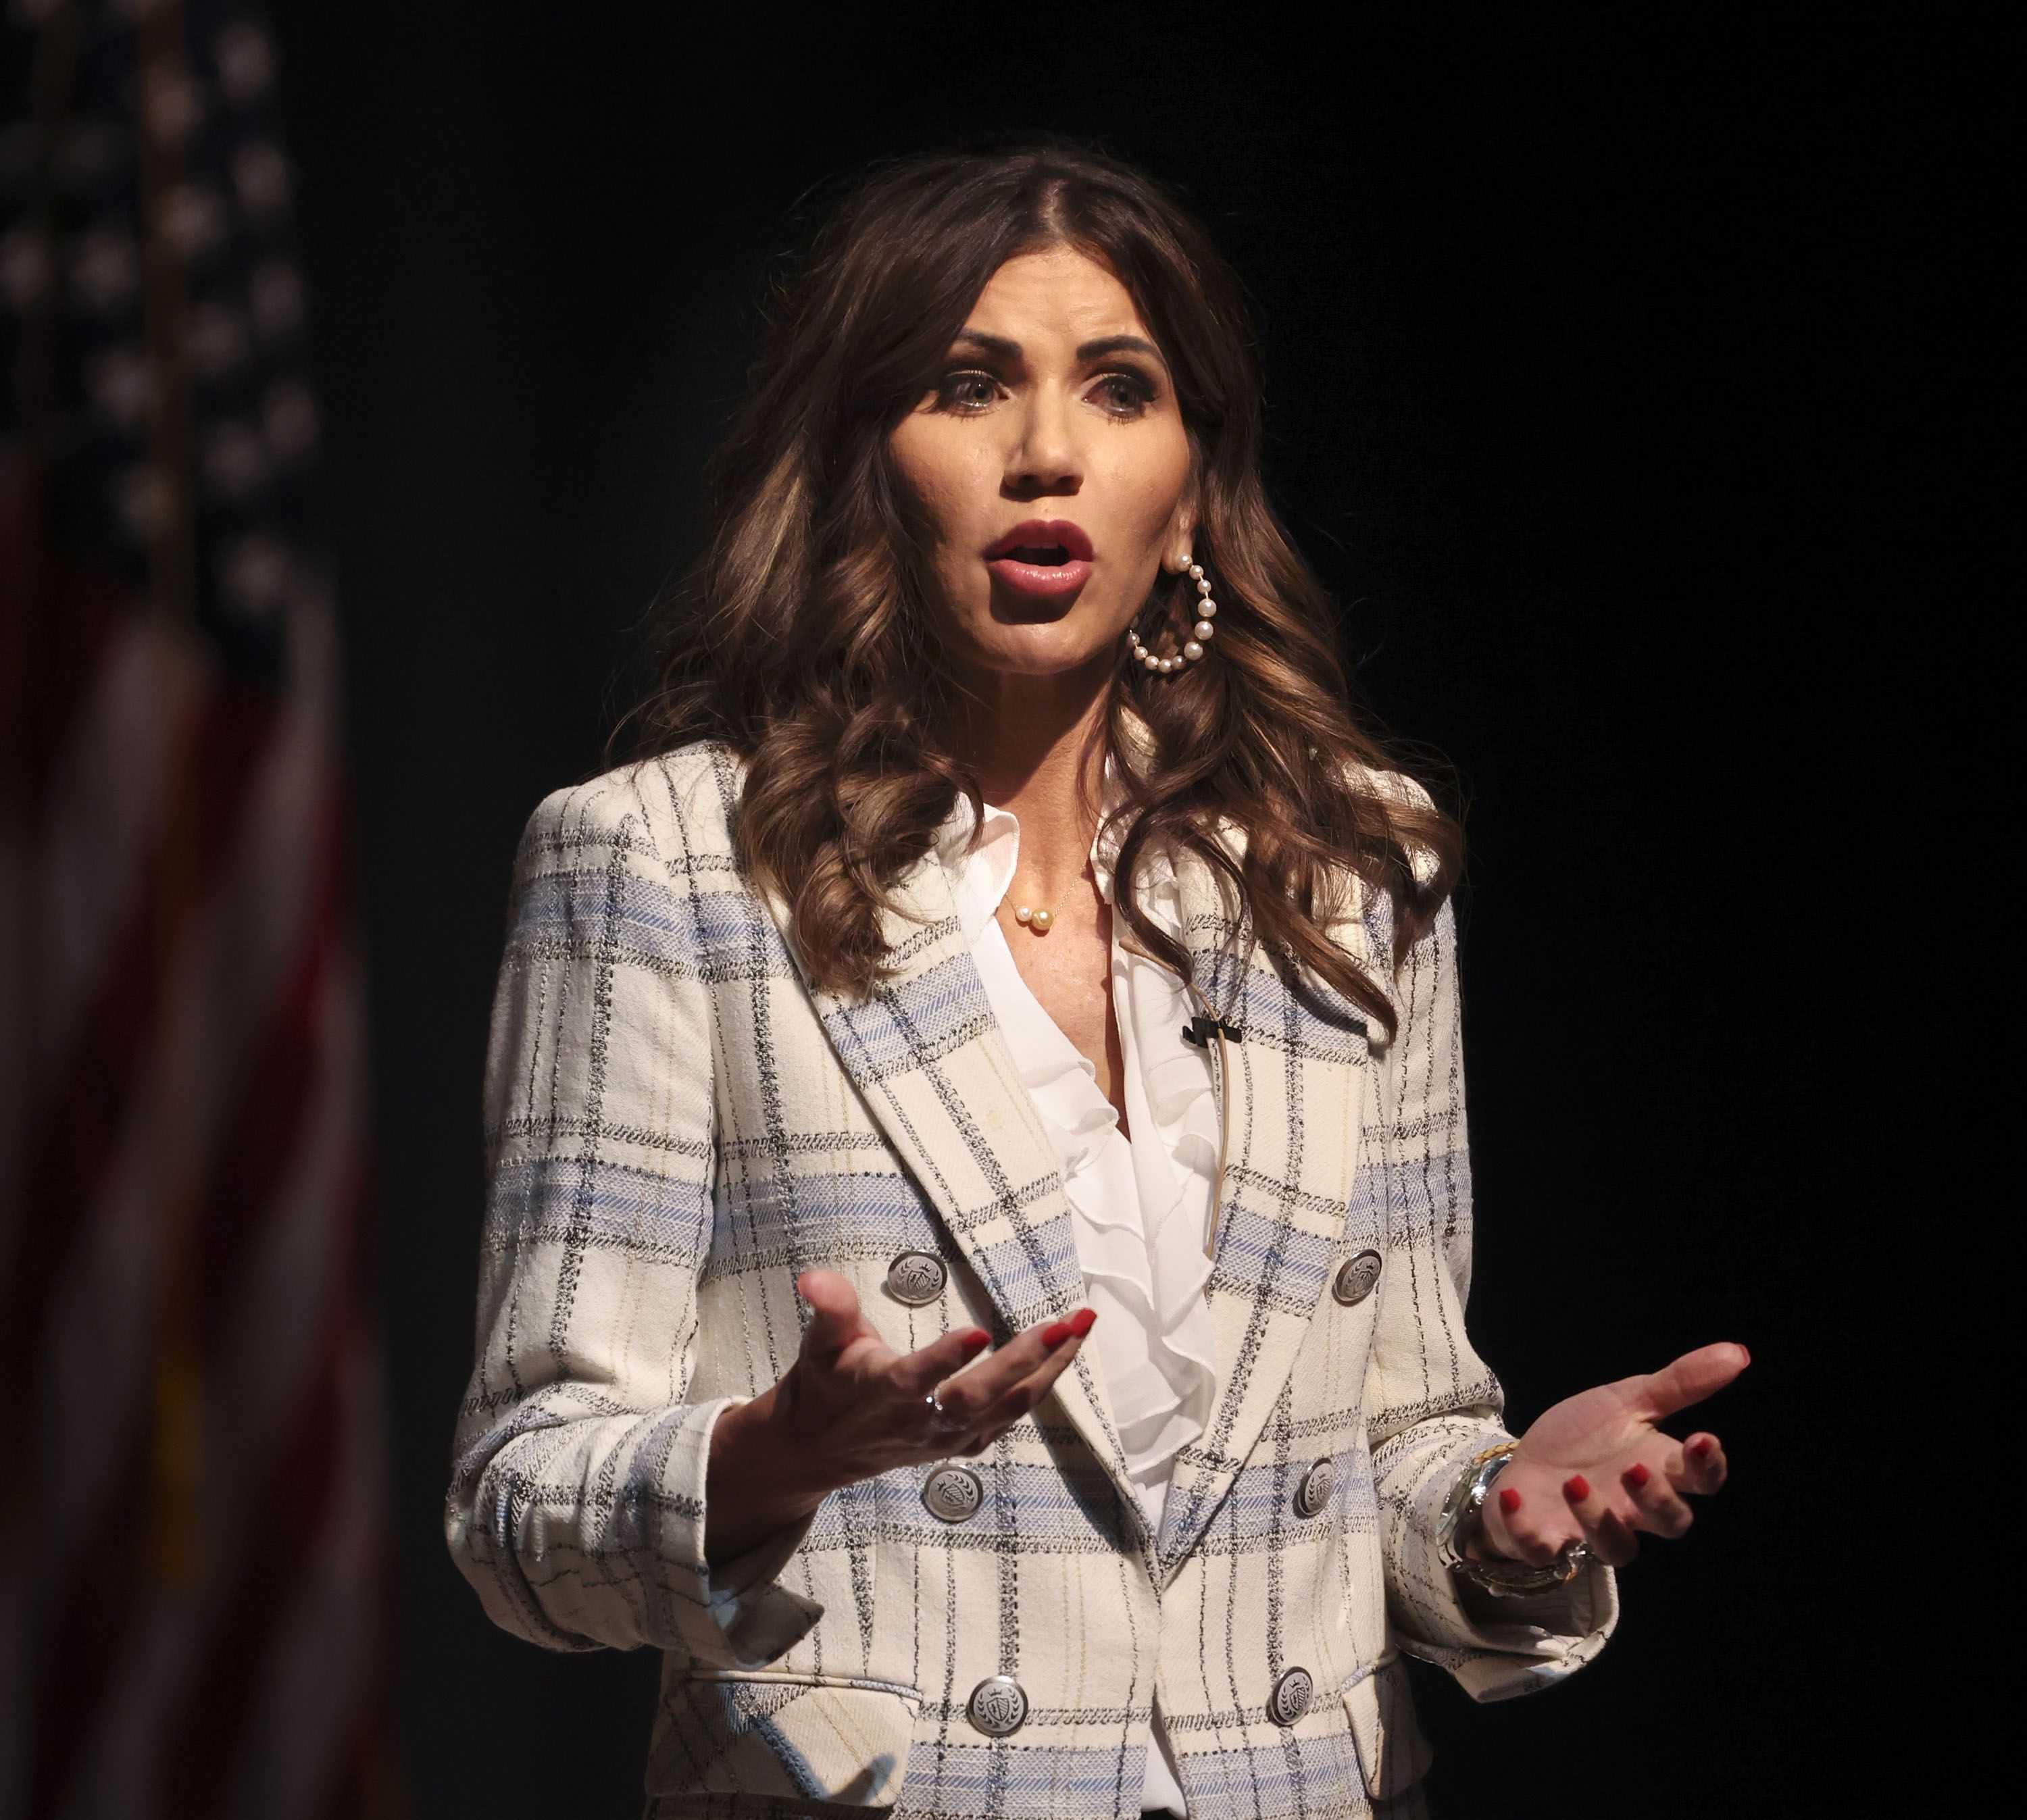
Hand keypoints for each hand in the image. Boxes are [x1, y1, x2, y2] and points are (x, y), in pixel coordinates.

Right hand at [703, 1268, 1093, 1563]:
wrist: (819, 1450)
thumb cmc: (826, 1386)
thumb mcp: (820, 1344)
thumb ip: (830, 1308)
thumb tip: (813, 1277)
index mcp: (880, 1391)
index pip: (915, 1378)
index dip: (946, 1359)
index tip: (979, 1332)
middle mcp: (917, 1421)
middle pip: (977, 1399)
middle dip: (1023, 1362)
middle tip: (1062, 1325)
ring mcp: (945, 1438)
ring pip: (1006, 1409)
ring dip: (1048, 1370)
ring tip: (1080, 1327)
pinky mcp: (962, 1444)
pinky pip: (1010, 1417)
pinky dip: (1041, 1388)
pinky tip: (1064, 1356)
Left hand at [1473, 1341, 1748, 1569]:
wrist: (1529, 1461)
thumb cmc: (1588, 1437)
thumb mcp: (1629, 1401)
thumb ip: (1679, 1383)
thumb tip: (1737, 1352)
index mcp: (1659, 1470)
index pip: (1701, 1481)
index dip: (1708, 1467)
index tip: (1703, 1439)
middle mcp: (1633, 1509)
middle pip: (1670, 1523)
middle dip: (1658, 1500)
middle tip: (1634, 1469)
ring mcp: (1591, 1530)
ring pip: (1616, 1548)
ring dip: (1597, 1520)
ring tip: (1574, 1483)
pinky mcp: (1546, 1541)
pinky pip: (1542, 1550)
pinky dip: (1528, 1531)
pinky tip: (1516, 1498)